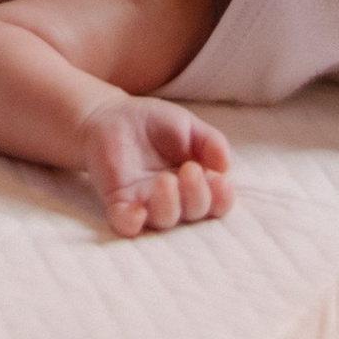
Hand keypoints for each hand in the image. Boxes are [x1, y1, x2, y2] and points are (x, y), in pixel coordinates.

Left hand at [79, 96, 233, 238]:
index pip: (216, 203)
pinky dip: (131, 223)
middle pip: (193, 213)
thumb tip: (225, 166)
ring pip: (163, 220)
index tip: (220, 181)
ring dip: (168, 205)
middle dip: (196, 196)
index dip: (222, 199)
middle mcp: (175, 200)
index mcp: (197, 184)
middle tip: (190, 170)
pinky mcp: (120, 202)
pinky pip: (126, 223)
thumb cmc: (155, 123)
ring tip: (166, 180)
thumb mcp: (187, 125)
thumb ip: (210, 141)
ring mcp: (146, 203)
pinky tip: (137, 212)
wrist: (113, 115)